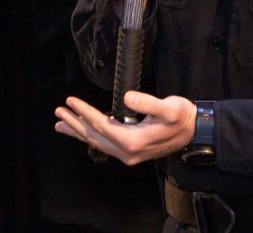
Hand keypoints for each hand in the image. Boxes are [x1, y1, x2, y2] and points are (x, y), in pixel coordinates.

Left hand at [54, 91, 196, 165]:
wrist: (193, 132)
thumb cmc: (182, 116)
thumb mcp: (168, 107)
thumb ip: (147, 102)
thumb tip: (127, 97)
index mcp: (133, 141)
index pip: (101, 125)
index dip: (84, 112)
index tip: (70, 100)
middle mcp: (128, 152)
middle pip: (95, 136)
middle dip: (75, 123)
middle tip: (58, 112)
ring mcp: (128, 154)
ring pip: (97, 142)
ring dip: (79, 132)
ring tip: (62, 124)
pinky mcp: (131, 151)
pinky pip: (105, 144)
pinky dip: (91, 137)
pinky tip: (83, 132)